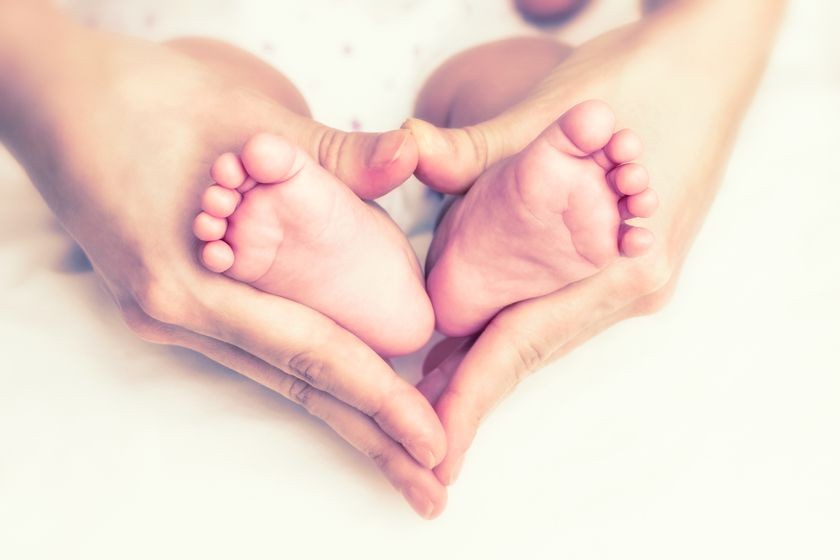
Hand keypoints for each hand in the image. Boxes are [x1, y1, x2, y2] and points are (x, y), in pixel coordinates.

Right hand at [1, 9, 444, 517]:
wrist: (61, 96)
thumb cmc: (149, 98)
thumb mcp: (248, 119)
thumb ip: (335, 153)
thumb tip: (412, 158)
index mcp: (190, 282)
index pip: (306, 353)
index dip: (376, 400)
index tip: (431, 444)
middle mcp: (176, 314)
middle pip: (295, 385)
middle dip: (370, 438)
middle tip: (433, 489)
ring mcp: (170, 313)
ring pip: (276, 372)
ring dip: (344, 413)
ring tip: (401, 454)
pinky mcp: (173, 299)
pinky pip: (251, 346)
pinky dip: (305, 370)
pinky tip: (343, 392)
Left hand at [408, 0, 782, 484]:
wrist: (707, 59)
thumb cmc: (639, 78)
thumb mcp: (552, 110)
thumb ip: (474, 146)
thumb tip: (408, 151)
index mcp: (622, 266)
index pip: (525, 343)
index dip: (474, 396)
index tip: (438, 445)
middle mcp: (630, 286)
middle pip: (533, 349)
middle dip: (472, 391)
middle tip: (416, 435)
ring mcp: (630, 277)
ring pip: (543, 332)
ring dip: (488, 360)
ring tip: (432, 395)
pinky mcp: (623, 261)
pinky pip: (557, 307)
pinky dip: (512, 324)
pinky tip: (476, 336)